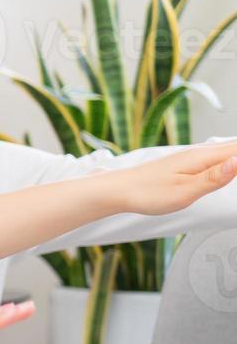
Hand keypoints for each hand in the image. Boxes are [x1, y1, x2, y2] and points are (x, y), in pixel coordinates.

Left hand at [110, 140, 236, 215]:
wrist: (118, 190)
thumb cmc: (147, 192)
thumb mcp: (184, 191)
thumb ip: (215, 177)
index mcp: (204, 158)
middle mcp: (201, 153)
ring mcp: (194, 157)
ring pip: (229, 150)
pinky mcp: (188, 164)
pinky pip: (219, 156)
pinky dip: (232, 157)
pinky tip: (232, 162)